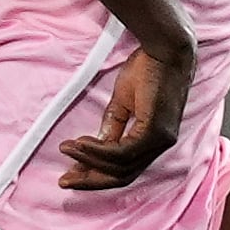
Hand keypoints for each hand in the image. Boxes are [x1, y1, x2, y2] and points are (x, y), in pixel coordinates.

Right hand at [58, 45, 191, 189]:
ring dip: (89, 160)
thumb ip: (112, 127)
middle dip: (91, 180)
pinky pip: (122, 152)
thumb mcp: (123, 103)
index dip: (97, 175)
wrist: (165, 48)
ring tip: (68, 150)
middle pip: (122, 176)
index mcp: (154, 140)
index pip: (125, 169)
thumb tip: (92, 148)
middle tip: (65, 180)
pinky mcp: (155, 132)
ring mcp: (160, 140)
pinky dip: (98, 151)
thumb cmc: (148, 69)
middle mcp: (160, 145)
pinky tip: (81, 144)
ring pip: (120, 166)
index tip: (73, 175)